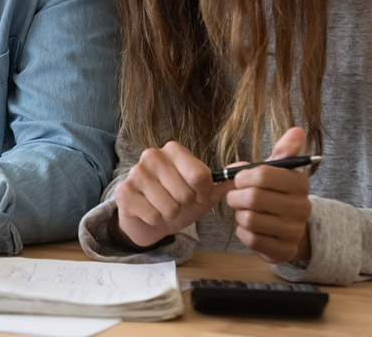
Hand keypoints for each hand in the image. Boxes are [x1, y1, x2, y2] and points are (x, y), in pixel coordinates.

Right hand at [112, 141, 231, 248]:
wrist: (148, 218)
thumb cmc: (177, 201)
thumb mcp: (203, 193)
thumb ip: (225, 181)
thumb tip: (247, 167)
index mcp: (173, 150)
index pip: (200, 176)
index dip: (202, 194)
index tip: (197, 196)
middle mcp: (152, 155)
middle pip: (185, 193)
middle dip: (184, 206)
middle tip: (176, 204)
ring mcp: (136, 173)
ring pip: (168, 207)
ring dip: (169, 215)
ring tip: (163, 209)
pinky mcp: (123, 192)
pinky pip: (152, 215)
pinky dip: (155, 221)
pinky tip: (149, 213)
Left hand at [223, 127, 312, 264]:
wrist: (290, 229)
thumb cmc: (278, 194)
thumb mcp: (280, 171)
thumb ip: (285, 151)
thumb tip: (298, 130)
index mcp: (300, 184)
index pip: (262, 175)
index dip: (242, 177)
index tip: (239, 179)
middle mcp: (302, 208)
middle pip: (253, 198)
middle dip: (236, 196)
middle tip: (235, 196)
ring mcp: (294, 231)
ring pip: (249, 219)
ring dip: (239, 214)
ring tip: (244, 211)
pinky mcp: (284, 251)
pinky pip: (250, 238)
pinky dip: (242, 232)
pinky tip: (249, 227)